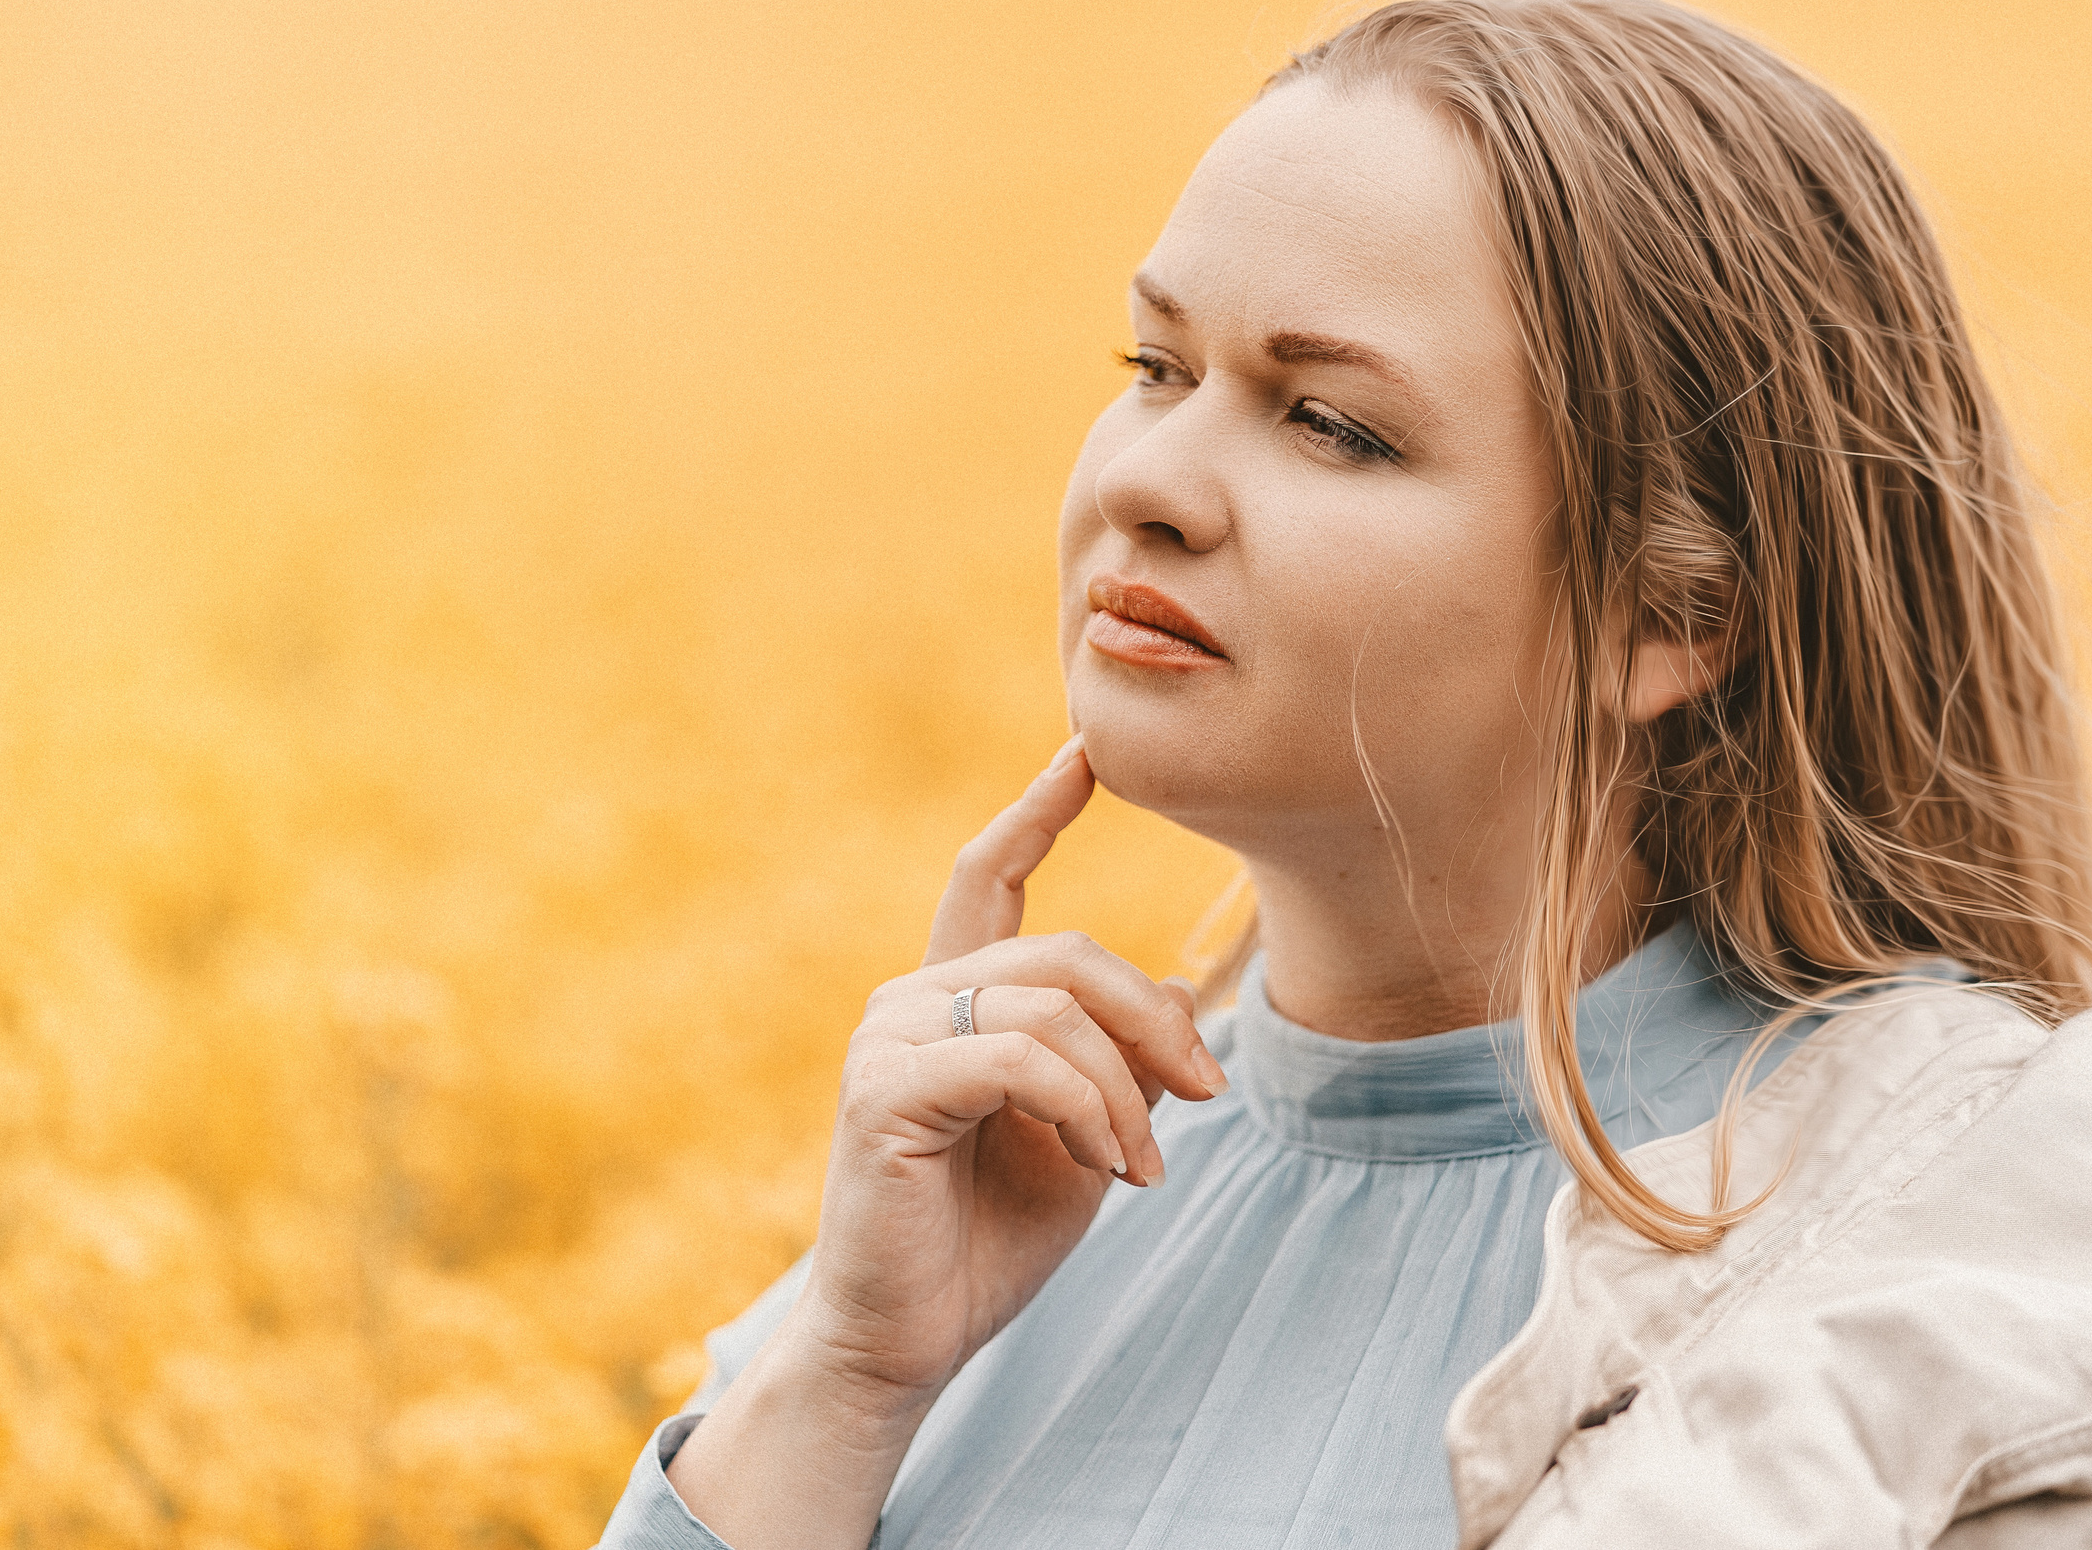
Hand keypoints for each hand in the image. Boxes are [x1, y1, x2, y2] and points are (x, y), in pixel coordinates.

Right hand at [668, 736, 1225, 1548]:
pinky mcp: (885, 1088)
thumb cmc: (988, 1241)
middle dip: (1153, 1021)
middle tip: (1205, 1097)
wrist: (906, 1341)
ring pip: (1052, 1004)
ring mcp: (889, 1036)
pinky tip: (1107, 1167)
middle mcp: (910, 998)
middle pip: (1065, 953)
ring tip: (1143, 1167)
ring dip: (1125, 1089)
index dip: (1038, 810)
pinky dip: (1087, 1109)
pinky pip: (1019, 1059)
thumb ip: (1120, 1061)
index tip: (1088, 751)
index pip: (988, 876)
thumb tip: (1182, 997)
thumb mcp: (1084, 1135)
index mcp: (951, 998)